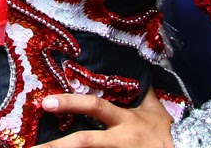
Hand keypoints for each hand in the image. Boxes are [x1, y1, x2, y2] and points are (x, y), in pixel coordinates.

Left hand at [35, 88, 172, 146]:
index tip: (45, 102)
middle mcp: (121, 139)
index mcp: (125, 121)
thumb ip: (142, 93)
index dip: (71, 103)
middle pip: (86, 142)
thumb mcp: (155, 111)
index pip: (95, 106)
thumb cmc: (165, 134)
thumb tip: (138, 70)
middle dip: (57, 146)